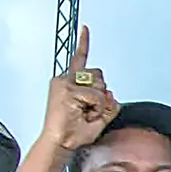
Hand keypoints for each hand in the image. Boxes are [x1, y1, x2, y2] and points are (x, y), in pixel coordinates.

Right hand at [43, 27, 118, 151]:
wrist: (59, 142)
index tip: (86, 28)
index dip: (84, 44)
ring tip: (86, 114)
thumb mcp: (99, 117)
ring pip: (99, 85)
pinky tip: (84, 114)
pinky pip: (97, 96)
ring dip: (99, 103)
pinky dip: (97, 108)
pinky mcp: (67, 90)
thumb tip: (111, 94)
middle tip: (91, 110)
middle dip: (102, 93)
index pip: (79, 59)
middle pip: (99, 74)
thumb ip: (108, 104)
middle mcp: (65, 80)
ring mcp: (65, 84)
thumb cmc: (74, 132)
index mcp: (69, 83)